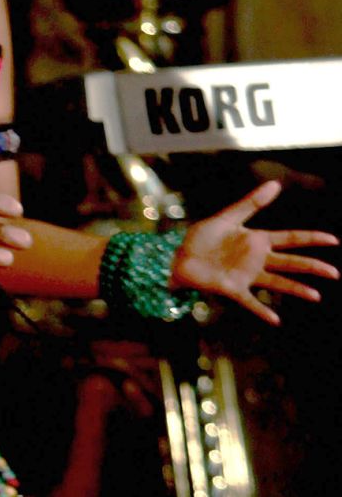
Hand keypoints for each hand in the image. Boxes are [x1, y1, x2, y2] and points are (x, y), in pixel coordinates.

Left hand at [172, 181, 338, 324]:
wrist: (178, 256)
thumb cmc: (202, 238)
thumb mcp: (227, 218)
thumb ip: (250, 203)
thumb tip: (275, 184)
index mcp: (257, 240)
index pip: (291, 238)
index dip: (312, 239)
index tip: (334, 239)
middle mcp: (257, 259)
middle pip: (291, 263)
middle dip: (312, 267)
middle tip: (334, 273)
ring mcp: (247, 275)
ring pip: (278, 283)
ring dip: (296, 289)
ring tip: (316, 295)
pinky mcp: (233, 288)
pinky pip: (250, 301)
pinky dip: (262, 310)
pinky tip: (275, 319)